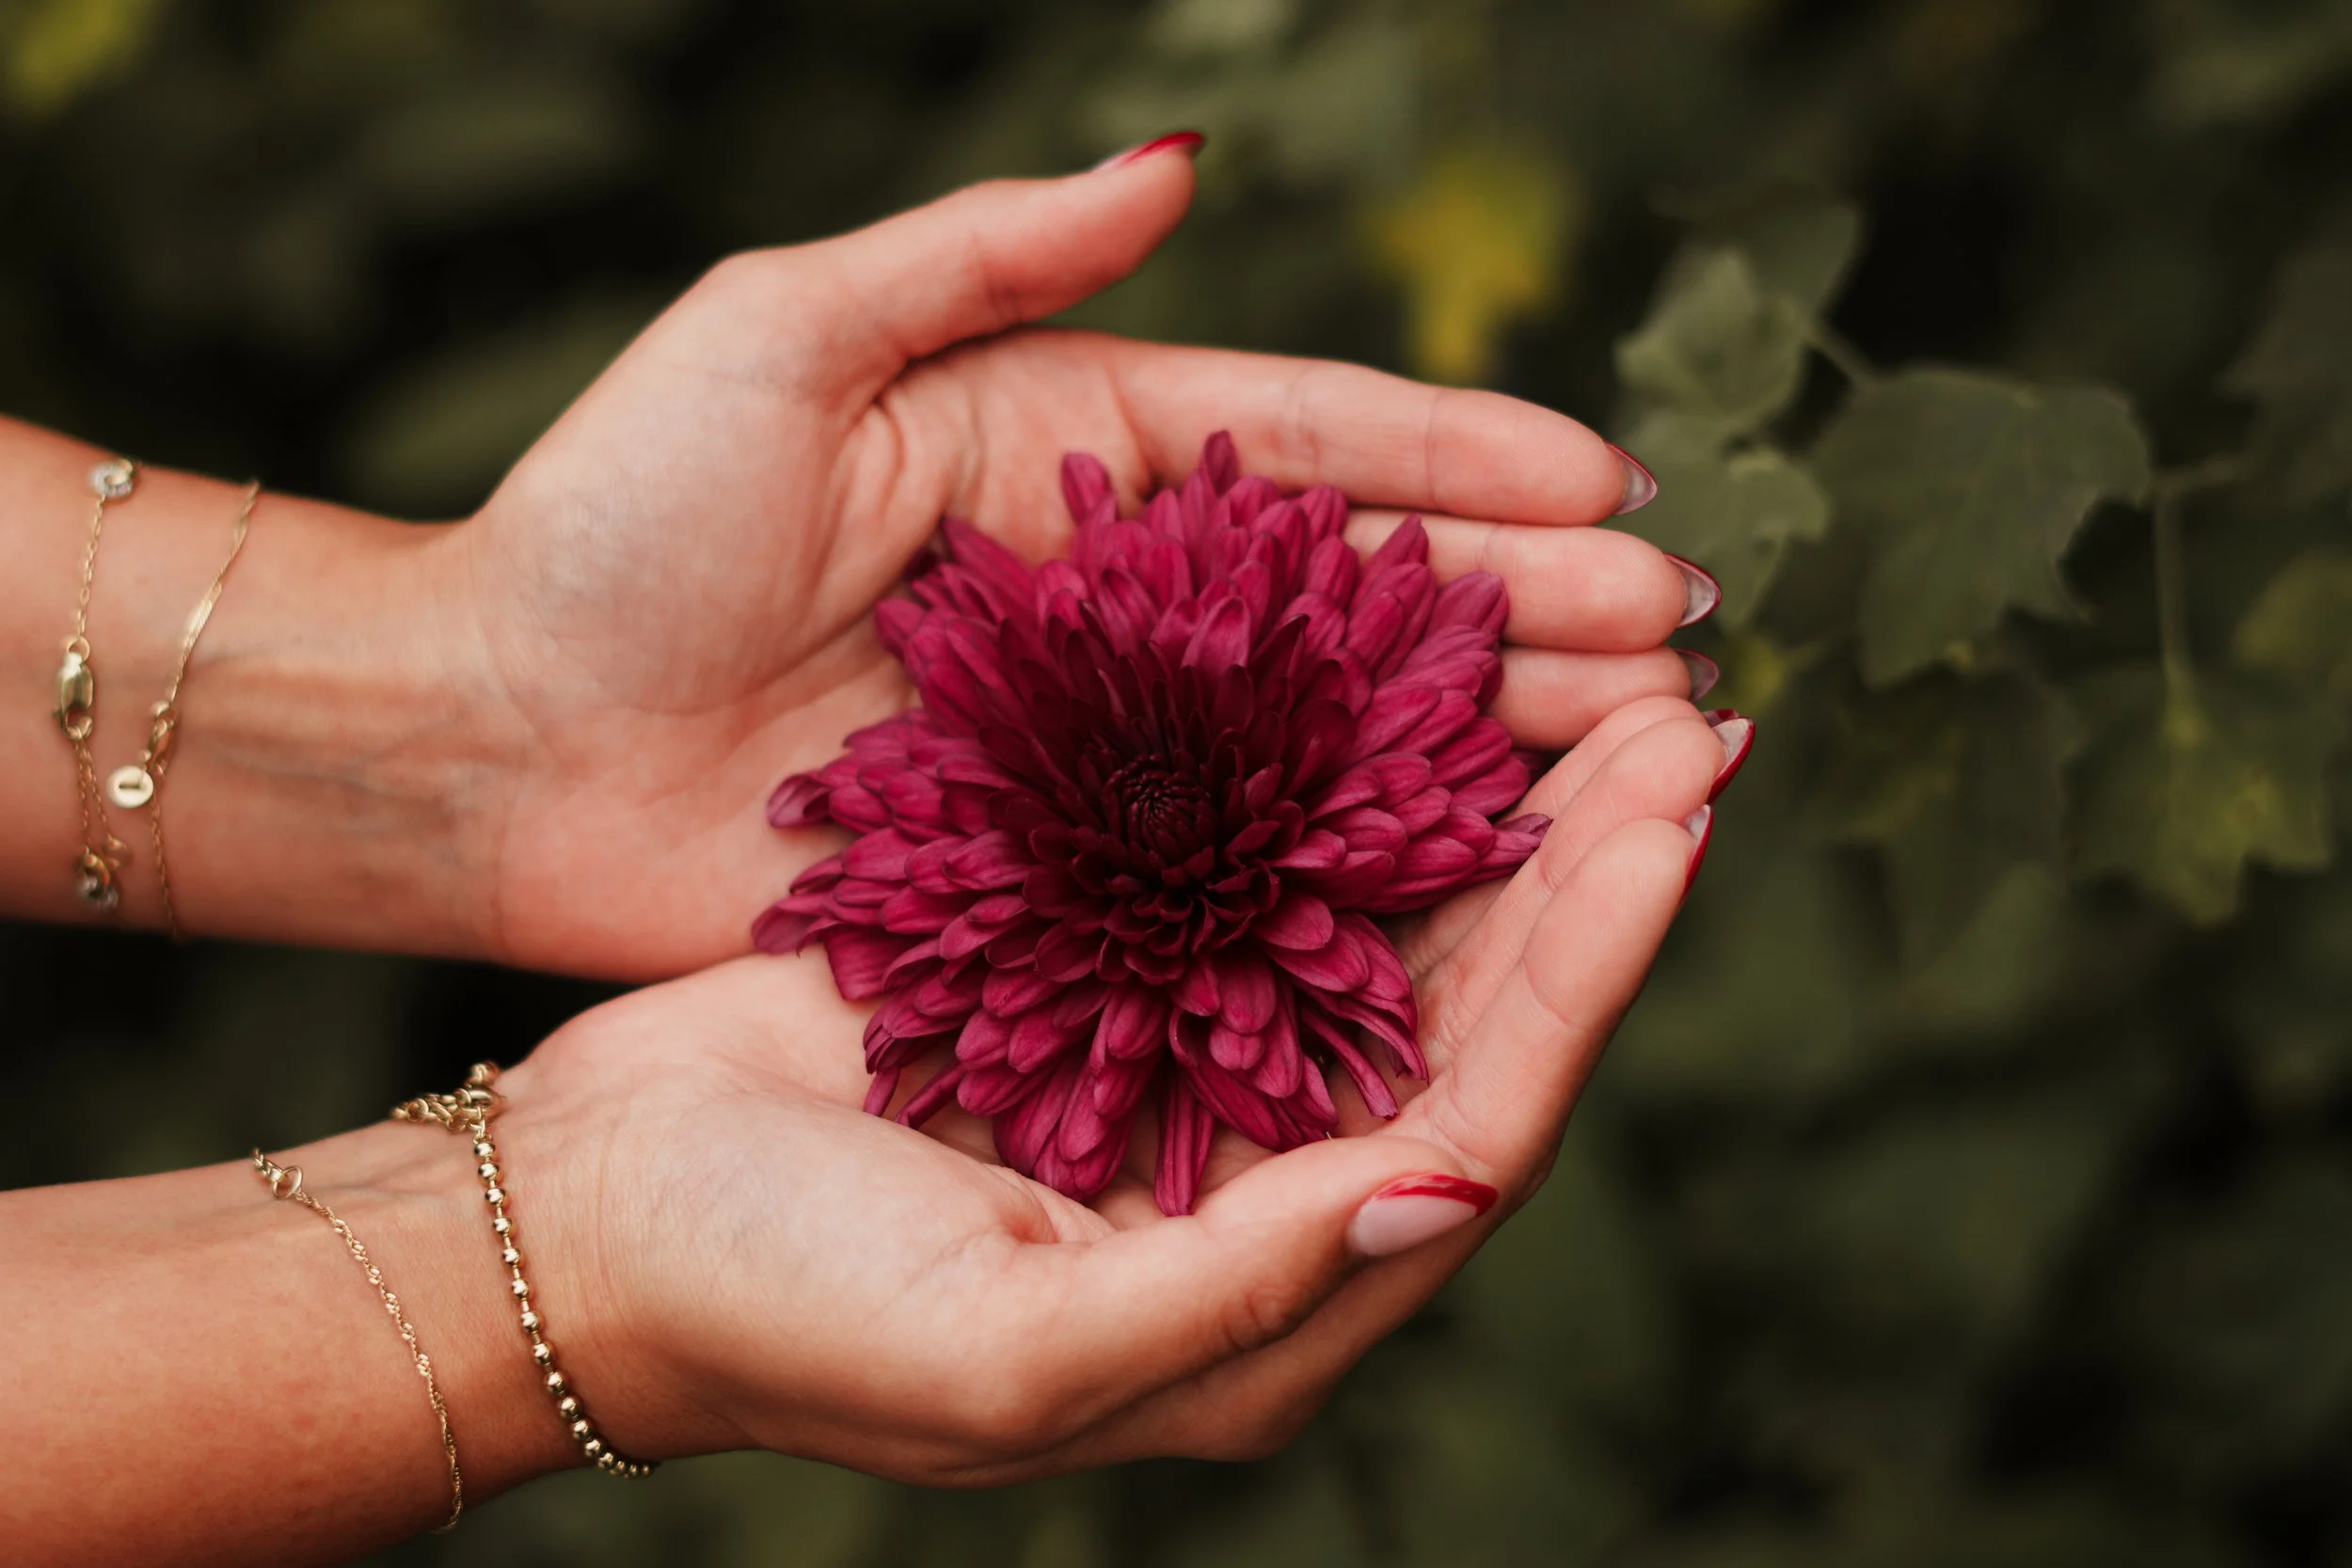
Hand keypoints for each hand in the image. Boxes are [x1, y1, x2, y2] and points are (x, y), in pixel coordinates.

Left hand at [443, 140, 1708, 979]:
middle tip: (1683, 638)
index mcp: (1074, 448)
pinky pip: (1228, 870)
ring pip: (1324, 738)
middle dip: (1526, 613)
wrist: (482, 738)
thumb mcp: (790, 331)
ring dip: (1483, 739)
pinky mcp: (1049, 874)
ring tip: (1639, 748)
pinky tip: (1480, 875)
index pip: (1309, 447)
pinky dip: (1354, 870)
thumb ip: (988, 249)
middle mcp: (1113, 600)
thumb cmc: (614, 518)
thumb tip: (1180, 155)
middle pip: (1357, 599)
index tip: (1610, 481)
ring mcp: (1094, 749)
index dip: (1462, 464)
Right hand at [486, 692, 1728, 1480]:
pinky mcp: (1096, 976)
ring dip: (1476, 808)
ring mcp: (1175, 1072)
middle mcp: (1251, 1188)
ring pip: (1375, 930)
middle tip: (1679, 712)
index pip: (1483, 1129)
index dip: (1588, 975)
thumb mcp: (1012, 1345)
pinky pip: (1251, 867)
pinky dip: (1327, 781)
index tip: (1673, 820)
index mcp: (1260, 1306)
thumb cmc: (778, 1311)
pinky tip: (1383, 684)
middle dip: (1578, 869)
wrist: (589, 1216)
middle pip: (1463, 1017)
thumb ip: (1242, 1284)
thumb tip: (1452, 1191)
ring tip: (1575, 671)